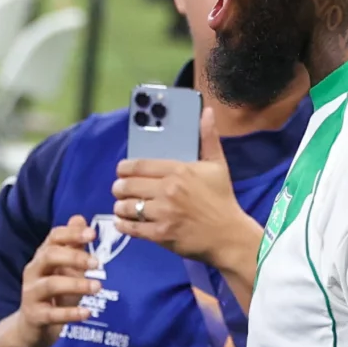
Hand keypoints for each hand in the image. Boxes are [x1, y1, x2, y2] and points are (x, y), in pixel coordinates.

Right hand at [0, 216, 99, 346]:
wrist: (31, 328)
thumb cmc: (54, 295)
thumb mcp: (66, 270)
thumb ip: (73, 247)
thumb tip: (80, 218)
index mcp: (42, 257)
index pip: (53, 237)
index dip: (72, 233)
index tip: (93, 233)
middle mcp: (33, 272)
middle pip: (49, 256)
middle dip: (74, 257)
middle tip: (97, 263)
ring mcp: (31, 294)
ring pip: (50, 284)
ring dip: (76, 284)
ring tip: (98, 287)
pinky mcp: (35, 316)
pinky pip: (52, 314)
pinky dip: (71, 313)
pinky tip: (87, 313)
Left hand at [113, 112, 258, 278]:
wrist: (228, 234)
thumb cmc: (222, 198)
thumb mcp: (217, 164)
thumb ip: (208, 137)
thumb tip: (208, 112)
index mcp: (179, 171)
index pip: (140, 165)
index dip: (124, 168)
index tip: (121, 170)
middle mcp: (168, 190)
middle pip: (129, 185)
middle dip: (119, 187)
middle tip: (119, 188)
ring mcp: (163, 214)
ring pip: (127, 207)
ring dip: (120, 206)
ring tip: (121, 205)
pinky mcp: (160, 234)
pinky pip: (132, 228)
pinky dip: (123, 224)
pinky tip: (123, 221)